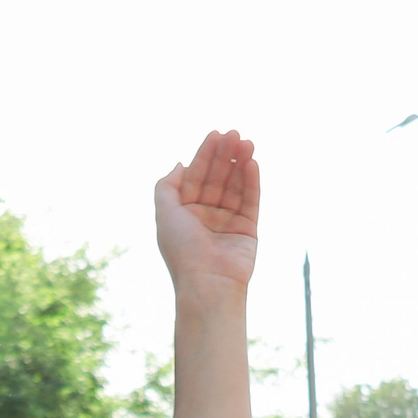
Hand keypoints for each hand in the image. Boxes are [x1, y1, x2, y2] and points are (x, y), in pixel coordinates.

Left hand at [153, 130, 258, 290]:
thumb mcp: (164, 213)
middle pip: (217, 178)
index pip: (196, 176)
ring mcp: (227, 222)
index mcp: (184, 213)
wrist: (208, 283)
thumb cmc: (182, 250)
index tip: (215, 134)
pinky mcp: (247, 229)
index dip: (204, 154)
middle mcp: (205, 216)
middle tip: (234, 134)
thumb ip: (166, 186)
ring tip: (247, 143)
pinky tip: (252, 163)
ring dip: (240, 163)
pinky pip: (250, 200)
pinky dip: (251, 182)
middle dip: (225, 155)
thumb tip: (179, 163)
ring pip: (235, 186)